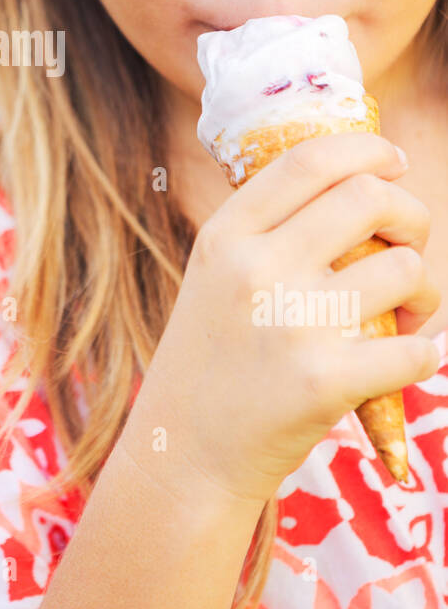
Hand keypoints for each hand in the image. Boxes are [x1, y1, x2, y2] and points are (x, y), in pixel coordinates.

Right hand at [147, 132, 441, 505]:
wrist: (185, 457)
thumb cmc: (211, 363)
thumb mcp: (214, 278)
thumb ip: (268, 233)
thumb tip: (357, 185)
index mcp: (226, 236)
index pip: (310, 160)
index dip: (369, 151)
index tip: (394, 162)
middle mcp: (256, 269)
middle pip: (370, 197)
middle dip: (411, 216)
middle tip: (407, 245)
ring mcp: (292, 324)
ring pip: (405, 269)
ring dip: (424, 293)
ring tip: (404, 318)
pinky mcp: (326, 381)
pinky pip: (416, 350)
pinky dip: (423, 355)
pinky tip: (402, 363)